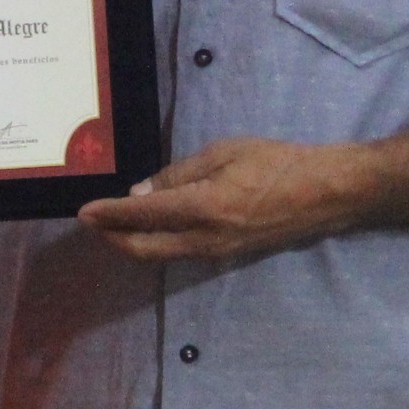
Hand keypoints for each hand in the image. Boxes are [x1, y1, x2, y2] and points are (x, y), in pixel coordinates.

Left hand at [79, 138, 362, 264]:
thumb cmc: (277, 163)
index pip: (142, 216)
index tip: (83, 213)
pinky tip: (150, 228)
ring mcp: (217, 253)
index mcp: (203, 208)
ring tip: (112, 225)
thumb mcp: (224, 153)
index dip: (109, 216)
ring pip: (162, 255)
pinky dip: (156, 244)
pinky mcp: (227, 255)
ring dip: (132, 243)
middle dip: (113, 238)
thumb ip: (180, 174)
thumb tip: (140, 194)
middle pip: (145, 249)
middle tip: (91, 223)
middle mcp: (205, 239)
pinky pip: (181, 254)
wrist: (325, 193)